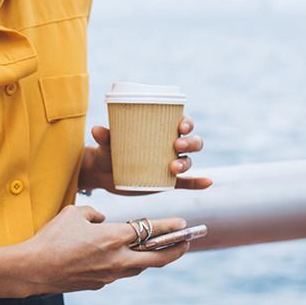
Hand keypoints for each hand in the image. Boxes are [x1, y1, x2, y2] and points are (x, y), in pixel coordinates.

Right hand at [14, 205, 190, 296]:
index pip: (149, 230)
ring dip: (152, 258)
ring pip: (139, 267)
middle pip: (156, 258)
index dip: (169, 227)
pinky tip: (125, 257)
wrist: (33, 269)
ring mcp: (108, 275)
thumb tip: (102, 218)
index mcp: (113, 237)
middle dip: (175, 250)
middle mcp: (116, 259)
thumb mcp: (73, 213)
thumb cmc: (52, 237)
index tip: (184, 224)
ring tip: (161, 250)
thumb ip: (94, 213)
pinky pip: (119, 272)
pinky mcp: (98, 284)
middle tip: (187, 242)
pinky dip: (127, 263)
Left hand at [78, 113, 213, 195]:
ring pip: (189, 160)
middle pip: (191, 141)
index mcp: (160, 129)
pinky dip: (198, 182)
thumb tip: (96, 129)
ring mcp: (170, 164)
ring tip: (174, 168)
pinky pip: (187, 183)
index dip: (187, 121)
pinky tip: (208, 182)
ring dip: (187, 162)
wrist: (104, 174)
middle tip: (175, 146)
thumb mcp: (107, 145)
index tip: (181, 125)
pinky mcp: (168, 182)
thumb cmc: (109, 151)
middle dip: (189, 142)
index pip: (181, 121)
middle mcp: (169, 145)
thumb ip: (104, 137)